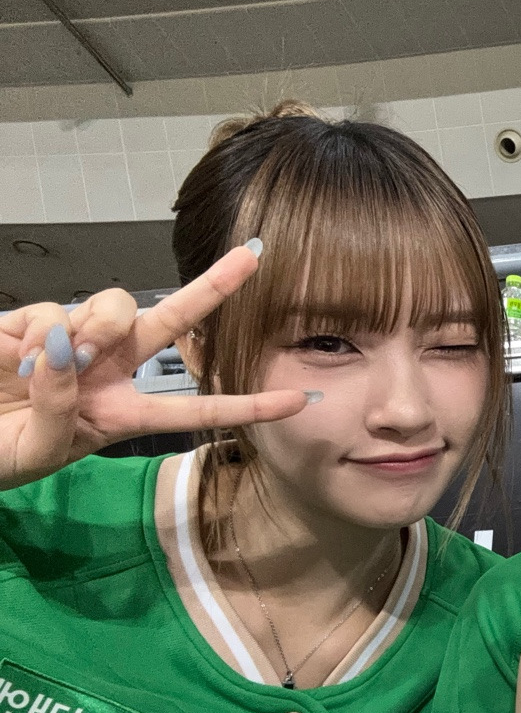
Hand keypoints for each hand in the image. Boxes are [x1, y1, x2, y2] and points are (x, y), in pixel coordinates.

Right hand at [0, 244, 310, 491]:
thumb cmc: (0, 455)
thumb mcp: (39, 451)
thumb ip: (60, 409)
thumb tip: (67, 346)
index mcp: (123, 413)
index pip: (196, 407)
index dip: (246, 406)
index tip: (298, 400)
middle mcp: (108, 370)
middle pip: (171, 320)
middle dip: (214, 287)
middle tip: (253, 257)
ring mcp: (73, 341)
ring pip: (113, 307)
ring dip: (97, 330)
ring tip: (56, 364)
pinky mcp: (30, 323)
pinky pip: (54, 311)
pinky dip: (39, 334)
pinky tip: (13, 358)